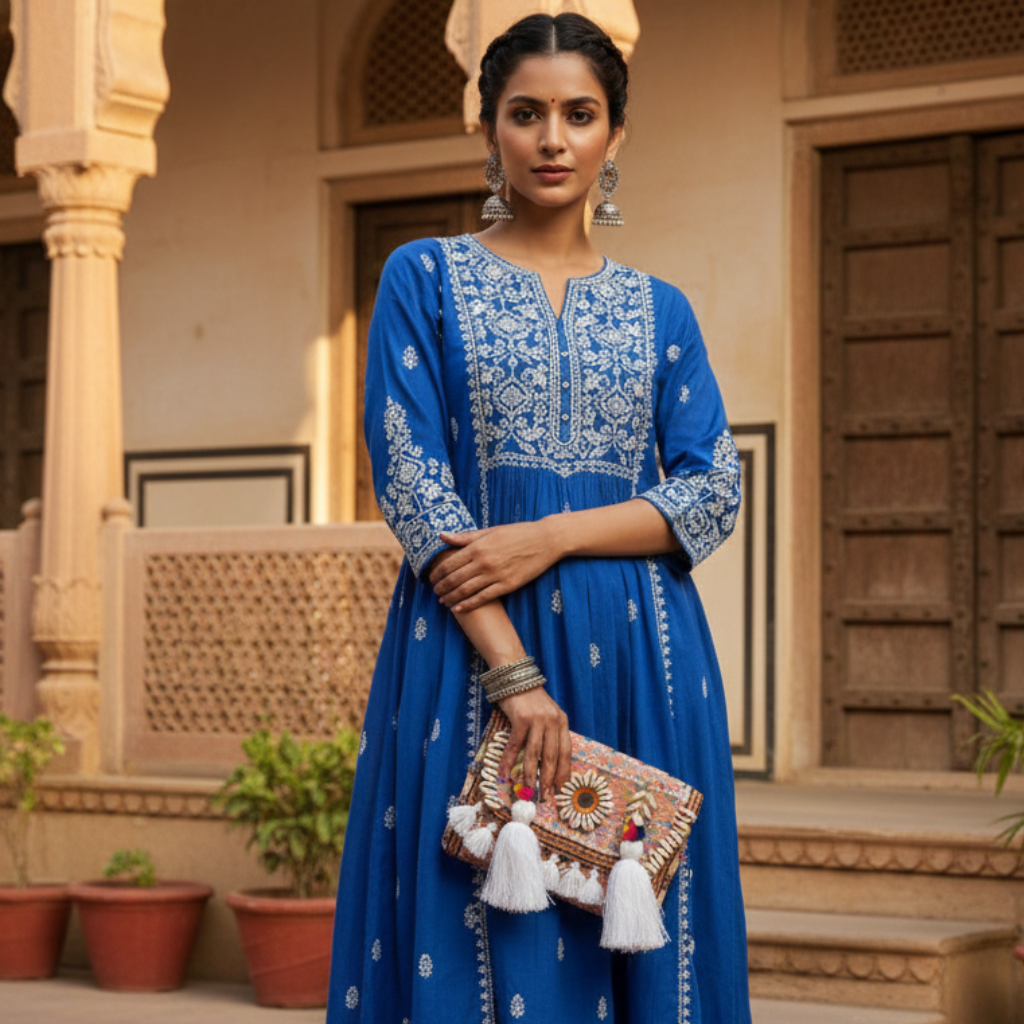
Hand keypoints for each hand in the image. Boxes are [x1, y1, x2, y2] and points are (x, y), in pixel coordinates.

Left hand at [431, 520, 561, 611]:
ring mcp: (495, 575)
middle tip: (435, 592)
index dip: (437, 573)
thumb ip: (465, 537)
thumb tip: (442, 536)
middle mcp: (484, 561)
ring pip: (466, 590)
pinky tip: (458, 608)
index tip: (430, 578)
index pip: (449, 563)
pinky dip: (468, 604)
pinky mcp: (507, 585)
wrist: (545, 540)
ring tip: (443, 601)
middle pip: (454, 579)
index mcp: (478, 546)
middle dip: (441, 587)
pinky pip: (482, 598)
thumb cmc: (518, 533)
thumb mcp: (490, 531)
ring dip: (451, 597)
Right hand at [497, 686, 571, 802]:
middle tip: (546, 797)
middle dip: (549, 779)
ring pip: (534, 753)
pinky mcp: (521, 719)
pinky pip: (515, 745)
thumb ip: (550, 734)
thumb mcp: (547, 715)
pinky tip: (505, 772)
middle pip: (552, 756)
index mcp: (562, 722)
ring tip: (529, 789)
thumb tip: (548, 764)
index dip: (564, 772)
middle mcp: (552, 721)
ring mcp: (537, 719)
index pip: (566, 752)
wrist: (516, 678)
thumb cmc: (530, 700)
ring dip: (531, 774)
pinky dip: (509, 760)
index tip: (561, 789)